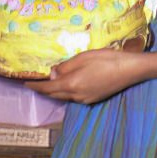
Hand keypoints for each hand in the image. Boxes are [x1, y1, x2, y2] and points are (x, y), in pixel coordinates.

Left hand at [29, 48, 144, 103]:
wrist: (130, 70)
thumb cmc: (107, 59)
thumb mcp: (83, 58)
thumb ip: (66, 67)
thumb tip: (53, 73)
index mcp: (71, 84)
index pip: (47, 87)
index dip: (35, 86)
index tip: (25, 83)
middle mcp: (76, 96)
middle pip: (54, 95)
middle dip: (43, 90)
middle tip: (35, 82)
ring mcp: (85, 99)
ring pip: (65, 96)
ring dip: (55, 90)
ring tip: (50, 82)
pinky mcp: (93, 98)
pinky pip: (74, 96)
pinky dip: (67, 91)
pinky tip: (69, 83)